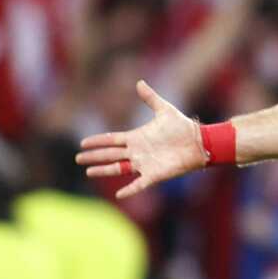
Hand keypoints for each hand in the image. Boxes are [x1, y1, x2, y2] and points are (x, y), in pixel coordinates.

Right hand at [76, 81, 206, 197]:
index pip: (112, 140)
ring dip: (104, 170)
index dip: (97, 141)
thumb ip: (150, 98)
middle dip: (94, 156)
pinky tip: (119, 195)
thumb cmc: (183, 127)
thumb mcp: (164, 110)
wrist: (199, 142)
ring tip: (89, 172)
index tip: (82, 143)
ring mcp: (144, 164)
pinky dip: (130, 190)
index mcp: (137, 137)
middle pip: (110, 154)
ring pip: (119, 168)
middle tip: (78, 158)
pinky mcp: (154, 175)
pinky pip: (139, 184)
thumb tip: (139, 82)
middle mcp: (137, 152)